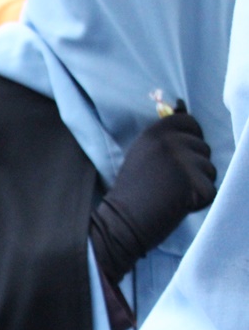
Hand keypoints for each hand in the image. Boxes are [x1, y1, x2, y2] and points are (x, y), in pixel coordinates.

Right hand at [90, 108, 217, 283]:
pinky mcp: (195, 185)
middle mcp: (171, 142)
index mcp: (155, 133)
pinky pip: (209, 191)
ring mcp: (184, 163)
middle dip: (193, 166)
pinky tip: (176, 205)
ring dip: (196, 184)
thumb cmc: (129, 192)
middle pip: (203, 148)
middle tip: (167, 182)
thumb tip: (183, 106)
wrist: (120, 222)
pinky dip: (197, 202)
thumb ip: (163, 137)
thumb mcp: (141, 154)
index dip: (189, 139)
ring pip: (209, 169)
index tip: (176, 157)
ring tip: (171, 194)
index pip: (190, 122)